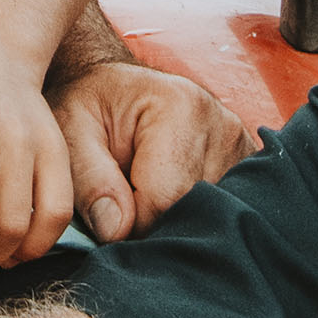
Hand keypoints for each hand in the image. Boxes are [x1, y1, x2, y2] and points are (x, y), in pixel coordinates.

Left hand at [53, 55, 254, 240]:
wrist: (116, 87)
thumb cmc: (89, 106)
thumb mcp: (70, 129)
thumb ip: (89, 179)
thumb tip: (116, 230)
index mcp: (181, 106)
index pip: (163, 199)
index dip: (129, 225)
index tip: (106, 216)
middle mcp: (223, 124)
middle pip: (191, 210)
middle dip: (152, 225)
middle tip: (121, 207)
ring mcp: (241, 146)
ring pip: (210, 217)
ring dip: (173, 220)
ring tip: (143, 193)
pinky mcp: (247, 165)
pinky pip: (225, 211)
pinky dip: (195, 216)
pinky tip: (171, 198)